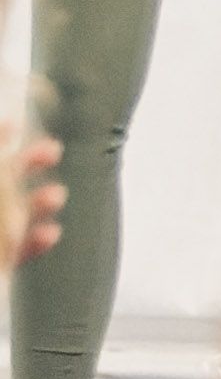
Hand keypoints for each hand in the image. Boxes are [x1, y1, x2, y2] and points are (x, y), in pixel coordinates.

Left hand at [3, 136, 54, 269]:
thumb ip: (0, 176)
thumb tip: (3, 146)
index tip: (12, 124)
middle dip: (25, 166)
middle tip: (52, 151)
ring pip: (9, 218)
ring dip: (36, 204)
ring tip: (57, 196)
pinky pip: (14, 253)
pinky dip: (33, 243)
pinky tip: (51, 234)